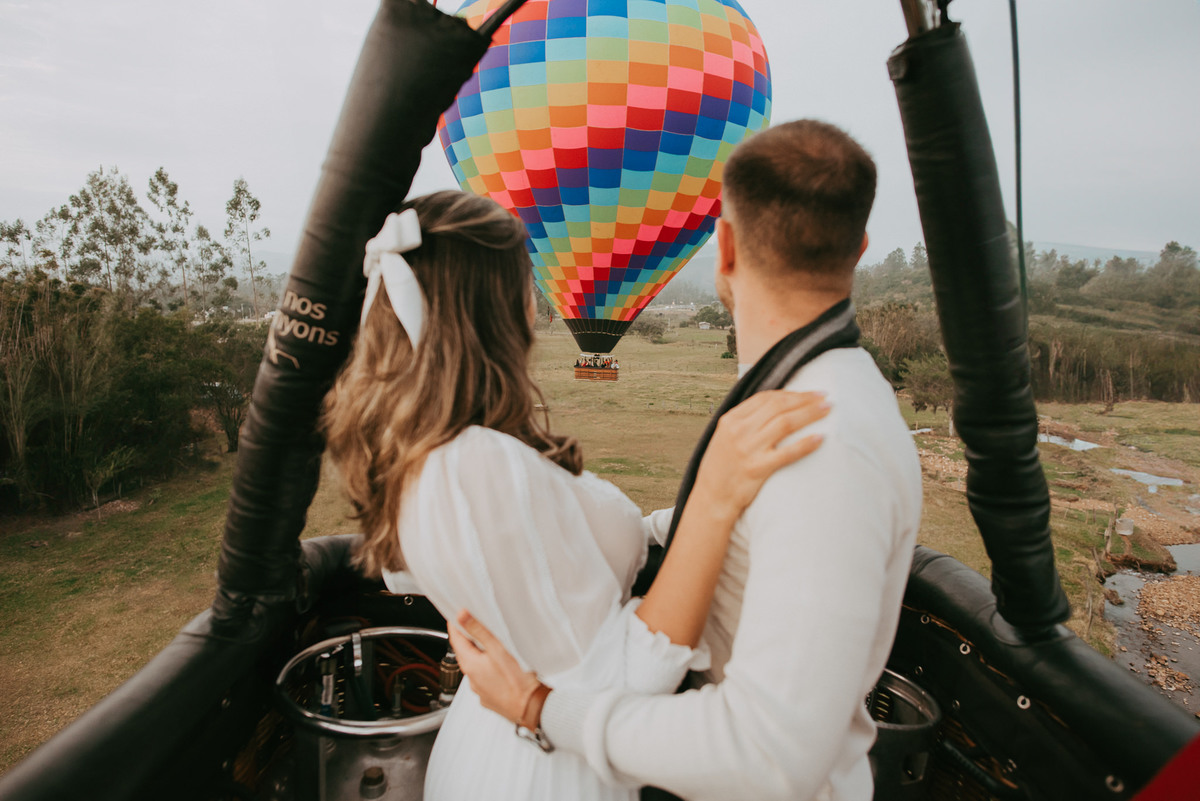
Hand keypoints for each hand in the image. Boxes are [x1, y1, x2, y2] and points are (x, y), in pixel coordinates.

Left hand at [448, 610, 546, 727]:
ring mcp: (481, 691)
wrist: (533, 708)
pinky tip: (501, 668)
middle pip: (465, 654)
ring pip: (476, 668)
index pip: (455, 641)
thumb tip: (461, 616)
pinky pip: (485, 680)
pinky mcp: (490, 698)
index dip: (455, 627)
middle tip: (474, 627)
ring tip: (491, 646)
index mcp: (471, 665)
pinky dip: (488, 671)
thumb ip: (479, 631)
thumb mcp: (499, 649)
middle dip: (468, 640)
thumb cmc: (519, 682)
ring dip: (480, 656)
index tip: (455, 617)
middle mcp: (472, 680)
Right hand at [695, 390, 829, 521]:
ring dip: (810, 413)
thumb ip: (746, 421)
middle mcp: (739, 431)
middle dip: (804, 398)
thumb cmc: (722, 467)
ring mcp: (748, 449)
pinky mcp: (757, 469)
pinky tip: (820, 438)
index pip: (765, 398)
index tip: (808, 393)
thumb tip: (776, 406)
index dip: (790, 393)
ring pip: (785, 423)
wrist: (711, 498)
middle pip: (778, 406)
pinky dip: (805, 444)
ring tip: (827, 409)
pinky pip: (787, 453)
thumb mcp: (725, 436)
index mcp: (730, 419)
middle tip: (824, 396)